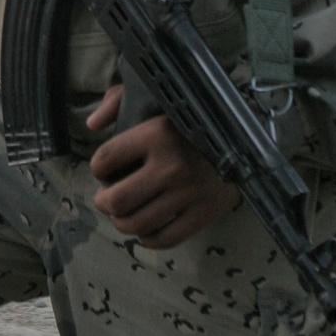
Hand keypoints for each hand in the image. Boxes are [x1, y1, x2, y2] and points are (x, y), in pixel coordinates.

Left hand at [86, 84, 239, 248]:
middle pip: (117, 200)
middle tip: (107, 200)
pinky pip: (165, 238)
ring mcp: (188, 193)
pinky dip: (148, 238)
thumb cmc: (189, 120)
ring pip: (137, 223)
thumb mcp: (154, 96)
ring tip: (123, 215)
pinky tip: (146, 228)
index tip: (102, 172)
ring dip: (122, 223)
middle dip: (104, 203)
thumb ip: (118, 101)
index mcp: (156, 134)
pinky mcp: (204, 213)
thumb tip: (92, 123)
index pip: (106, 159)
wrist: (244, 139)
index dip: (96, 170)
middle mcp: (171, 165)